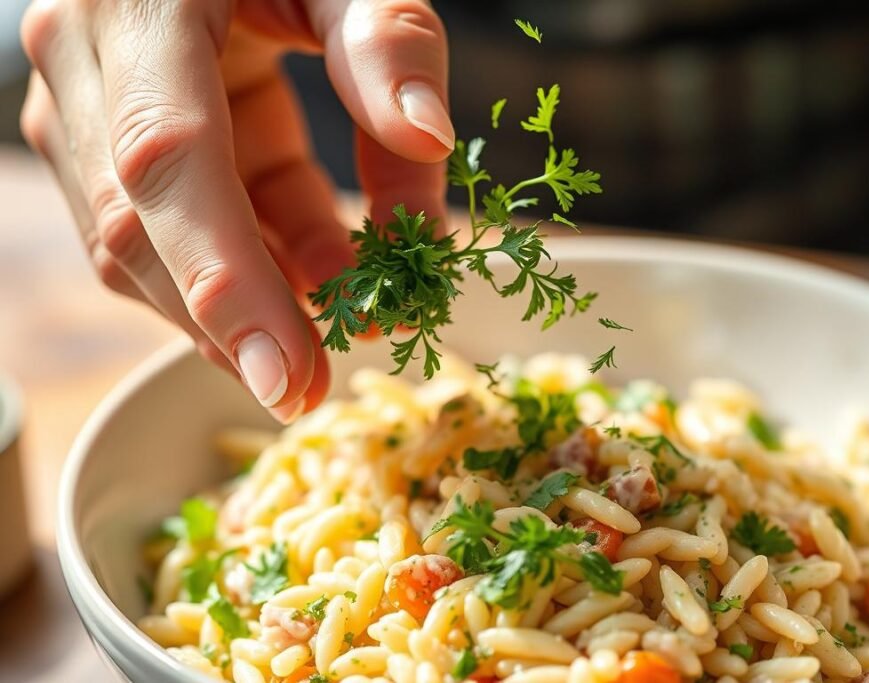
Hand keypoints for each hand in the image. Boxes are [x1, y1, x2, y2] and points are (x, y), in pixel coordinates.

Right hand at [20, 0, 452, 421]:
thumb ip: (388, 43)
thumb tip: (428, 142)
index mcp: (136, 4)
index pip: (168, 163)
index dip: (226, 282)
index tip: (290, 379)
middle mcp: (83, 57)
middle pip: (141, 227)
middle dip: (233, 323)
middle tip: (320, 387)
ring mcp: (82, 99)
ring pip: (143, 241)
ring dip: (243, 298)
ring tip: (342, 320)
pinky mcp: (107, 129)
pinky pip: (166, 223)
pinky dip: (243, 261)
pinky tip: (313, 278)